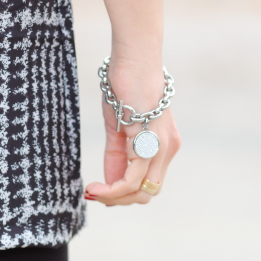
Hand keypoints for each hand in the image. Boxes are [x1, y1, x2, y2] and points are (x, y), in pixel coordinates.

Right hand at [84, 76, 180, 205]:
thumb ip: (117, 154)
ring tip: (92, 193)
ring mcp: (162, 146)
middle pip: (148, 193)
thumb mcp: (118, 126)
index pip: (148, 183)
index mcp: (163, 144)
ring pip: (143, 190)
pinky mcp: (150, 141)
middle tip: (95, 194)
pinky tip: (96, 188)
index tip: (98, 191)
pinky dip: (114, 189)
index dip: (124, 193)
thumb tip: (108, 182)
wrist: (134, 60)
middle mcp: (168, 148)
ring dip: (114, 198)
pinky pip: (133, 178)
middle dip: (120, 201)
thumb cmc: (126, 85)